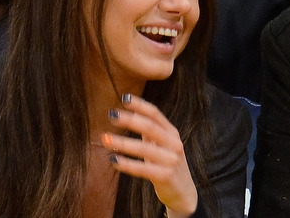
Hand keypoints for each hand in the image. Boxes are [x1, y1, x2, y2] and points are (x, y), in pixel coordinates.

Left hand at [103, 94, 197, 216]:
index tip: (124, 98)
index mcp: (172, 132)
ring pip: (144, 148)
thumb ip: (150, 130)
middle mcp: (174, 144)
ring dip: (123, 142)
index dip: (140, 105)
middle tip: (111, 114)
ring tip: (105, 139)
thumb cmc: (166, 164)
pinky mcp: (165, 176)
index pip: (156, 114)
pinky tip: (113, 160)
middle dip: (130, 120)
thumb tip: (128, 113)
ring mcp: (171, 160)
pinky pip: (143, 169)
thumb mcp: (162, 144)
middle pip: (150, 127)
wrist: (183, 191)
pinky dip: (127, 164)